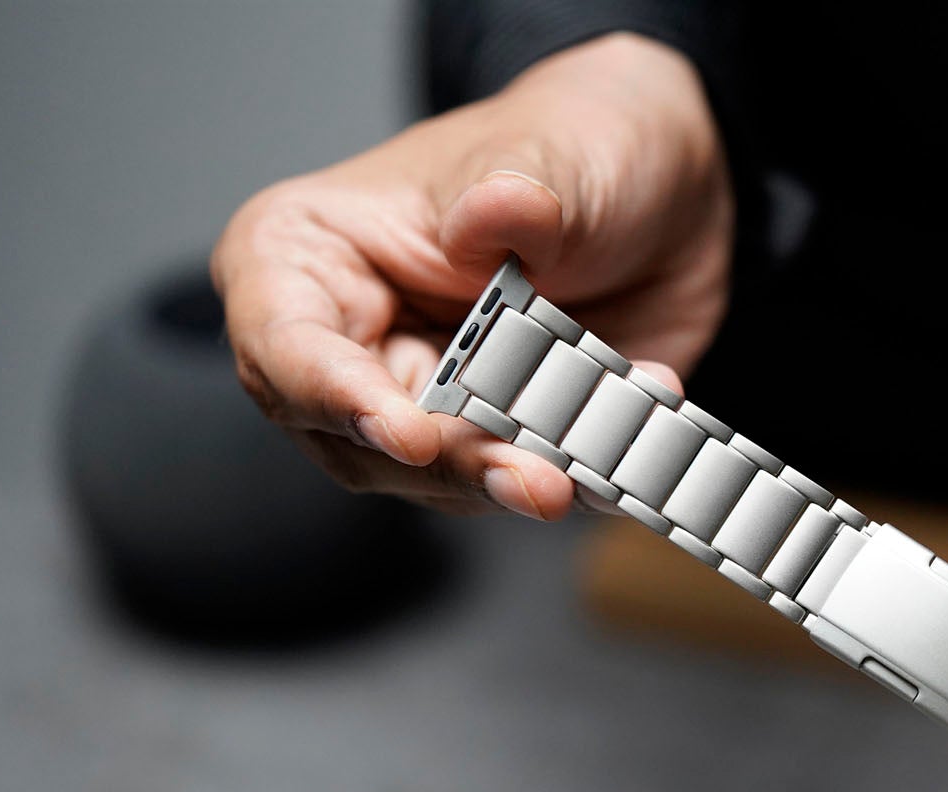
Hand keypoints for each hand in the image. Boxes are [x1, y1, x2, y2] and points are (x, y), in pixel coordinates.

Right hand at [211, 33, 731, 518]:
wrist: (663, 198)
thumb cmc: (571, 151)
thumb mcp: (545, 155)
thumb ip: (513, 194)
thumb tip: (493, 212)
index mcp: (308, 257)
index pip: (284, 344)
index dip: (337, 397)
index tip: (408, 434)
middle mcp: (351, 346)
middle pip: (362, 442)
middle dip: (454, 465)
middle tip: (534, 478)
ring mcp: (425, 402)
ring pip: (445, 480)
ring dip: (524, 478)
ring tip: (591, 461)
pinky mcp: (497, 442)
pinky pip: (525, 483)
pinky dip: (579, 475)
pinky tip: (625, 446)